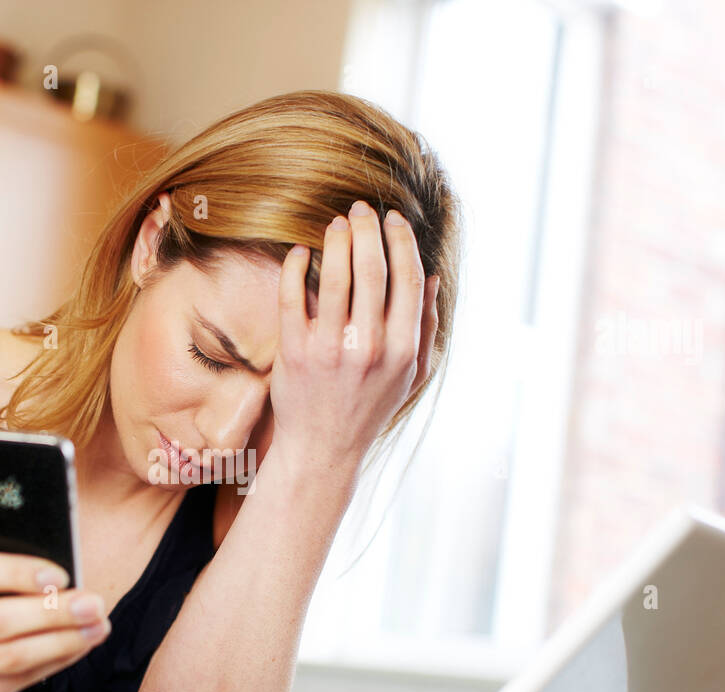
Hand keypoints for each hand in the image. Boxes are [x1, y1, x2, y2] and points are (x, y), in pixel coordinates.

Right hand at [0, 551, 110, 691]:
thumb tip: (62, 581)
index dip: (15, 572)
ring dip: (63, 641)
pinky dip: (55, 661)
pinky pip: (19, 681)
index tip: (59, 575)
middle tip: (93, 604)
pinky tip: (78, 647)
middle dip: (53, 612)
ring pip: (12, 656)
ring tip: (97, 626)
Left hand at [268, 200, 438, 478]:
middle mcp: (368, 346)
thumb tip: (431, 276)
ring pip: (335, 275)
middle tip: (360, 209)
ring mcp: (329, 348)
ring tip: (336, 223)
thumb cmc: (369, 408)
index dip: (400, 240)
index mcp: (402, 349)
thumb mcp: (411, 374)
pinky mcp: (294, 351)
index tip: (392, 219)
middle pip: (372, 268)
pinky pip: (293, 295)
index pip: (407, 278)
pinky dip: (296, 265)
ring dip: (336, 239)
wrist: (322, 449)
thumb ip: (424, 326)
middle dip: (367, 228)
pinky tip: (301, 251)